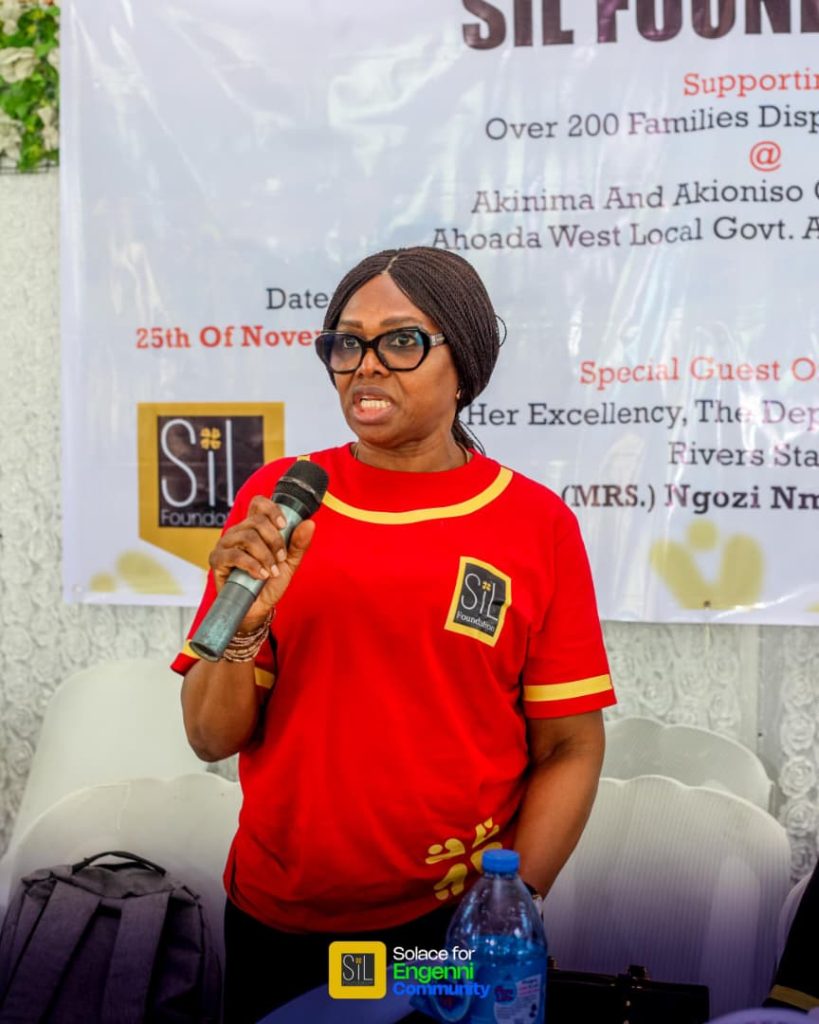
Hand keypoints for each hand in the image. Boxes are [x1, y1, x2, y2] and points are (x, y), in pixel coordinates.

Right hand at [208, 496, 315, 630]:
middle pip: (257, 521)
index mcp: (254, 527)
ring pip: (247, 537)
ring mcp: (226, 544)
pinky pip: (234, 555)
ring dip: (265, 555)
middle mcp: (238, 532)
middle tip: (281, 558)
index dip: (272, 510)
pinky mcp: (217, 560)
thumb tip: (309, 523)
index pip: (258, 504)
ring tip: (271, 571)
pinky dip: (252, 565)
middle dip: (275, 540)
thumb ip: (298, 543)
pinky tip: (260, 575)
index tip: (284, 525)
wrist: (258, 607)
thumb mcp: (289, 562)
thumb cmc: (270, 582)